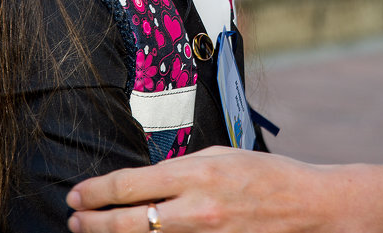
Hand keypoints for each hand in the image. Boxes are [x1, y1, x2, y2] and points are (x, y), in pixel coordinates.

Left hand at [66, 147, 336, 232]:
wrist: (308, 208)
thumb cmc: (266, 175)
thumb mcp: (219, 156)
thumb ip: (180, 168)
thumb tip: (145, 179)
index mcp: (194, 175)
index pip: (128, 185)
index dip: (95, 191)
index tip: (76, 194)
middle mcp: (195, 210)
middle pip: (127, 222)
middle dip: (92, 221)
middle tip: (74, 218)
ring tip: (91, 231)